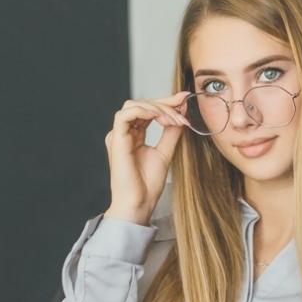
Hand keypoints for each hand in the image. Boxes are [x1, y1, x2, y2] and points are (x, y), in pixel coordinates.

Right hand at [103, 93, 191, 224]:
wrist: (139, 202)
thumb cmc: (148, 183)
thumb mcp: (166, 151)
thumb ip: (171, 132)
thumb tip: (181, 113)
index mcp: (133, 135)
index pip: (148, 110)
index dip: (166, 102)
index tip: (185, 98)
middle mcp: (123, 133)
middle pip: (141, 104)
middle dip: (165, 102)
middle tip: (183, 106)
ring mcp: (118, 135)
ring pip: (134, 105)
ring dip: (157, 108)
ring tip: (174, 120)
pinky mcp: (116, 139)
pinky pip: (125, 114)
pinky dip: (145, 112)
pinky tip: (160, 118)